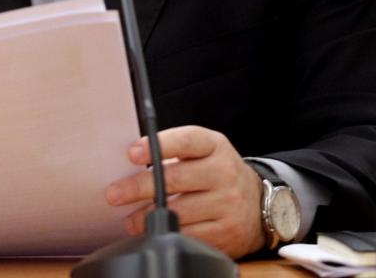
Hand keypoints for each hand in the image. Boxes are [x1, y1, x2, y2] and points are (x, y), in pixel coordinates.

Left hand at [104, 125, 265, 257]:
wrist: (260, 205)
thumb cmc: (219, 174)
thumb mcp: (206, 153)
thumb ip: (175, 152)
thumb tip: (131, 161)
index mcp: (216, 147)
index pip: (187, 140)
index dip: (158, 145)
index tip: (132, 153)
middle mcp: (224, 173)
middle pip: (176, 179)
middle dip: (139, 187)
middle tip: (115, 193)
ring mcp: (227, 204)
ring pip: (178, 211)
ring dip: (146, 217)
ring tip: (129, 219)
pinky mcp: (226, 233)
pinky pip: (188, 235)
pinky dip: (165, 234)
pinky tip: (151, 231)